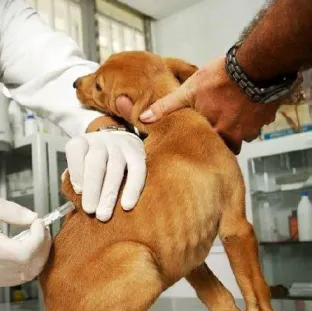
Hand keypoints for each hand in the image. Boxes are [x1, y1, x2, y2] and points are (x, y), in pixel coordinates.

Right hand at [0, 195, 50, 286]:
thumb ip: (12, 210)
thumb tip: (33, 218)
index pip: (26, 251)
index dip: (39, 237)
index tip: (37, 221)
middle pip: (32, 263)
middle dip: (43, 243)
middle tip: (40, 227)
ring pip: (31, 272)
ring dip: (40, 253)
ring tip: (36, 235)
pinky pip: (24, 276)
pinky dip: (32, 262)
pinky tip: (29, 247)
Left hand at [65, 130, 145, 221]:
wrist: (122, 140)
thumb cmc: (97, 161)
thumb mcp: (81, 163)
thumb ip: (75, 177)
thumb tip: (73, 195)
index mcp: (83, 142)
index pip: (75, 150)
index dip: (76, 171)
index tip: (78, 191)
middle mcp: (101, 142)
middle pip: (95, 162)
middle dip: (91, 188)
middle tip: (89, 210)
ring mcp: (120, 147)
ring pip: (115, 168)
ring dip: (109, 194)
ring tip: (103, 215)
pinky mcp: (138, 154)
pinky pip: (137, 171)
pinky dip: (132, 189)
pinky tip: (126, 206)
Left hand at [139, 56, 279, 153]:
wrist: (256, 64)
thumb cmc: (221, 77)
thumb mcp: (188, 90)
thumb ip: (166, 106)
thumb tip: (144, 118)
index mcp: (214, 131)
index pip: (206, 148)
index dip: (201, 143)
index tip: (198, 140)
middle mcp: (234, 135)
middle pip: (226, 145)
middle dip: (220, 139)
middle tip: (214, 128)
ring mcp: (252, 128)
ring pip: (242, 135)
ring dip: (236, 128)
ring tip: (230, 114)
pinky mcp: (266, 118)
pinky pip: (257, 124)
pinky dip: (250, 117)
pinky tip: (244, 105)